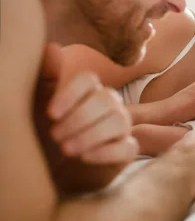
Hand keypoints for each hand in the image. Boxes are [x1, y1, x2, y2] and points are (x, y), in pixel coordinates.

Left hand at [34, 43, 137, 192]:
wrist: (55, 173)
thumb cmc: (48, 137)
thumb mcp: (41, 110)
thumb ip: (46, 79)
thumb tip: (51, 46)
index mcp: (88, 92)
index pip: (89, 80)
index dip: (71, 95)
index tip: (51, 114)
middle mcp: (110, 106)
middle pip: (105, 99)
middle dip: (80, 118)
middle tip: (55, 135)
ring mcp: (122, 128)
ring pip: (118, 122)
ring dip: (90, 135)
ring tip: (67, 148)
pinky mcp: (127, 151)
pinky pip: (127, 147)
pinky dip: (105, 152)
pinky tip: (84, 157)